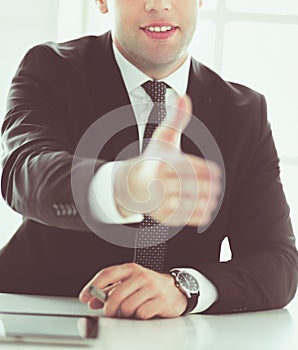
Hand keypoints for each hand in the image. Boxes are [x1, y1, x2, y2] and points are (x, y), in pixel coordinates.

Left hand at [79, 263, 186, 319]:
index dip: (93, 286)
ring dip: (125, 314)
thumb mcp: (130, 282)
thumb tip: (93, 300)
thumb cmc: (149, 286)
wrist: (176, 290)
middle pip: (116, 294)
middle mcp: (141, 276)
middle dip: (108, 308)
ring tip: (131, 311)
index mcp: (131, 269)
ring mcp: (151, 288)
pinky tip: (142, 312)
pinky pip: (141, 313)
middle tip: (109, 313)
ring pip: (127, 306)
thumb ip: (111, 290)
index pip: (107, 273)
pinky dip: (138, 317)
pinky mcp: (160, 301)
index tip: (85, 297)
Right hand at [114, 95, 220, 225]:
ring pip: (194, 203)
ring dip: (207, 202)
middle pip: (197, 187)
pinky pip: (187, 217)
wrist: (131, 186)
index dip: (209, 172)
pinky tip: (205, 210)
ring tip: (211, 198)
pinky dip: (199, 215)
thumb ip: (176, 119)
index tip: (215, 173)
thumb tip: (185, 97)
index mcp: (163, 163)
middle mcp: (160, 183)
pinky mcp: (163, 216)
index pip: (195, 169)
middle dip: (209, 188)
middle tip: (216, 188)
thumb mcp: (163, 139)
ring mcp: (161, 201)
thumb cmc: (152, 160)